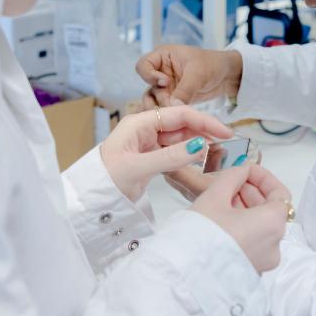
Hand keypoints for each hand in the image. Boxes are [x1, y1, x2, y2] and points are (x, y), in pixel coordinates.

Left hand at [99, 105, 231, 201]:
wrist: (88, 201)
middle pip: (182, 125)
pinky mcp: (150, 158)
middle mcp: (145, 129)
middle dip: (205, 132)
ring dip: (199, 144)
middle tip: (228, 145)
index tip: (226, 132)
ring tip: (219, 153)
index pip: (179, 114)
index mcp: (140, 122)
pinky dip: (189, 155)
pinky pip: (175, 152)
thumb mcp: (138, 168)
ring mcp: (148, 143)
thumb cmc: (105, 180)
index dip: (205, 121)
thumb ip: (170, 157)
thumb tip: (201, 146)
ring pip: (181, 138)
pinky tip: (203, 160)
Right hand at [136, 45, 242, 107]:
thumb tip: (172, 106)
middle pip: (148, 87)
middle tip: (171, 104)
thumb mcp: (198, 74)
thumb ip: (184, 90)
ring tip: (171, 116)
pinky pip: (163, 107)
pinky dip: (165, 114)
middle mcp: (160, 71)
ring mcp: (166, 86)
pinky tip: (168, 124)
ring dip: (161, 108)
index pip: (143, 66)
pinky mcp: (172, 99)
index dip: (149, 75)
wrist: (227, 75)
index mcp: (163, 56)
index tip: (165, 82)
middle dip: (159, 97)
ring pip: (154, 100)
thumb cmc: (213, 64)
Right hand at [191, 165, 290, 272]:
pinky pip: (254, 242)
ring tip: (224, 198)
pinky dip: (245, 227)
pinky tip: (224, 218)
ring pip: (262, 226)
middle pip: (271, 210)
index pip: (280, 193)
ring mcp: (264, 261)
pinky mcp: (251, 270)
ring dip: (247, 208)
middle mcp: (275, 245)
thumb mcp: (215, 196)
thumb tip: (242, 170)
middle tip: (231, 181)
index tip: (246, 170)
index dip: (264, 177)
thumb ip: (233, 177)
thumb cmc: (201, 234)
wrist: (182, 275)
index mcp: (273, 224)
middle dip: (252, 192)